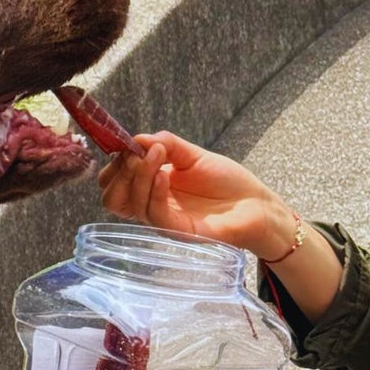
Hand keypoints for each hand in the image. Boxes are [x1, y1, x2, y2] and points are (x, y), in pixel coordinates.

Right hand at [98, 132, 295, 259]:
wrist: (257, 204)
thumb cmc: (227, 181)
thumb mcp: (192, 154)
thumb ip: (165, 144)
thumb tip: (136, 138)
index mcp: (149, 188)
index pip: (112, 183)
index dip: (114, 165)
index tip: (127, 146)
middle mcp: (150, 206)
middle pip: (111, 198)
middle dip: (119, 171)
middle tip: (137, 153)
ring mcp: (163, 220)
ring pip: (131, 204)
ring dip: (139, 175)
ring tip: (159, 155)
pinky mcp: (179, 231)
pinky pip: (155, 214)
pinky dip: (154, 190)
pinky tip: (165, 174)